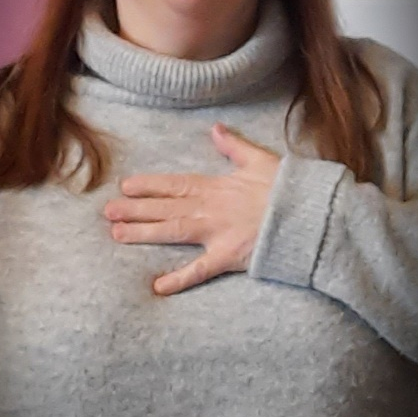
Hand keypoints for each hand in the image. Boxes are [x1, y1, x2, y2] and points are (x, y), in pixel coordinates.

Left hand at [105, 123, 279, 294]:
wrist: (309, 215)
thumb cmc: (287, 188)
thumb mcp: (260, 160)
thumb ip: (234, 146)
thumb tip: (216, 129)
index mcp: (216, 186)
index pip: (175, 184)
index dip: (149, 186)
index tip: (125, 186)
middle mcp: (210, 209)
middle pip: (166, 208)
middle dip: (135, 209)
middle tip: (108, 212)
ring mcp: (217, 233)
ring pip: (173, 231)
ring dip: (144, 233)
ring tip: (117, 235)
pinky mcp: (228, 257)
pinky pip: (199, 270)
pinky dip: (178, 279)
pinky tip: (157, 287)